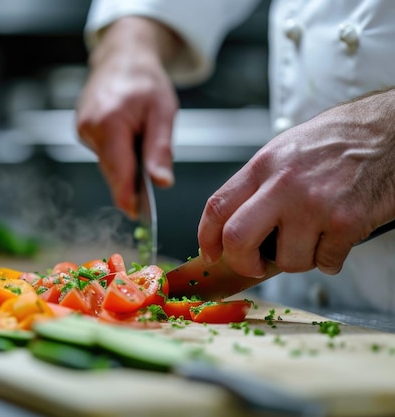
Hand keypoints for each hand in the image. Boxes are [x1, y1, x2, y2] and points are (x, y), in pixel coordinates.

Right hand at [76, 16, 179, 218]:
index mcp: (110, 122)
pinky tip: (127, 141)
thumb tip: (161, 183)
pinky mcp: (81, 129)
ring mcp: (82, 128)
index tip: (134, 215)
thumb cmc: (146, 81)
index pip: (117, 170)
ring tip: (140, 147)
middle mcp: (89, 127)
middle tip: (148, 191)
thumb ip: (160, 150)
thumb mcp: (163, 113)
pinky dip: (116, 154)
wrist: (123, 57)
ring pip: (107, 162)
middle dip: (129, 182)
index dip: (126, 196)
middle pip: (111, 170)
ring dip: (124, 165)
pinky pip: (101, 152)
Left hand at [198, 88, 394, 277]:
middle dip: (242, 263)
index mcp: (263, 166)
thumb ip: (257, 186)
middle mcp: (283, 185)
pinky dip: (330, 259)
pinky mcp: (347, 222)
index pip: (216, 207)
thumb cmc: (335, 142)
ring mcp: (315, 205)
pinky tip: (338, 236)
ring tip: (313, 238)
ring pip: (288, 261)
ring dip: (299, 260)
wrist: (388, 132)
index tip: (211, 253)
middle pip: (237, 240)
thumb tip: (234, 228)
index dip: (206, 238)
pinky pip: (326, 263)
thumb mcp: (283, 152)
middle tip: (255, 265)